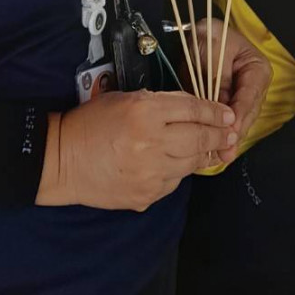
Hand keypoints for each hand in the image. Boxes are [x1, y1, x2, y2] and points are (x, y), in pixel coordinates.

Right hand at [36, 90, 236, 211]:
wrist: (61, 160)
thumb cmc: (92, 122)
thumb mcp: (125, 98)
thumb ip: (161, 102)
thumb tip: (196, 110)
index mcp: (145, 112)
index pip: (193, 109)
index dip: (215, 112)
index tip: (229, 114)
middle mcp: (152, 142)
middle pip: (199, 138)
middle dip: (220, 135)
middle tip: (232, 134)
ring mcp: (151, 173)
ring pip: (191, 163)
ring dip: (204, 154)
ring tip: (215, 149)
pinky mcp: (146, 195)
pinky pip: (173, 182)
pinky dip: (177, 171)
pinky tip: (176, 164)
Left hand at [194, 20, 271, 159]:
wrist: (195, 35)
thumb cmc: (208, 36)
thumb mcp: (214, 50)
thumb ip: (219, 76)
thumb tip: (222, 105)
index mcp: (257, 70)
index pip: (250, 96)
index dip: (240, 114)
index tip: (232, 129)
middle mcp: (253, 87)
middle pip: (247, 114)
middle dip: (236, 132)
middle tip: (226, 151)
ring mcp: (240, 98)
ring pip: (238, 122)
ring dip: (229, 138)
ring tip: (221, 155)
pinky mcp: (226, 106)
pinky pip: (225, 122)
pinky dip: (220, 134)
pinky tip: (214, 149)